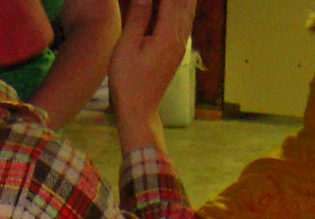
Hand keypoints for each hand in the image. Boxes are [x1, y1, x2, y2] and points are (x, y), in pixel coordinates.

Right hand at [108, 0, 195, 153]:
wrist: (139, 110)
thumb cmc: (128, 82)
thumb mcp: (126, 48)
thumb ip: (138, 18)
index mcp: (166, 35)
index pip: (170, 0)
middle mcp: (178, 37)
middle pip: (184, 3)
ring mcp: (180, 44)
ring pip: (188, 10)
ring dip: (183, 0)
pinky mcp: (178, 50)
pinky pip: (185, 20)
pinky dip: (182, 7)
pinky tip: (178, 5)